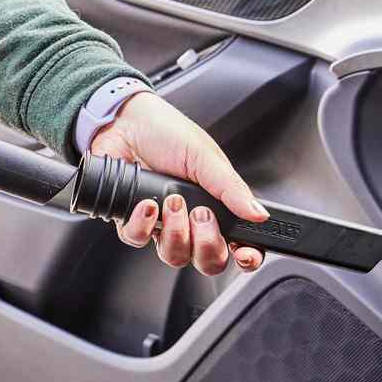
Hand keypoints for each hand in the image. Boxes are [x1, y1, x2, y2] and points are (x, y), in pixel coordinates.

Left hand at [90, 91, 266, 275]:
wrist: (123, 121)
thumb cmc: (166, 133)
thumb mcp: (205, 157)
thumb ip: (231, 188)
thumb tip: (258, 214)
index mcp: (216, 205)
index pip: (237, 242)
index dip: (245, 256)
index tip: (244, 254)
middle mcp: (190, 220)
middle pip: (207, 260)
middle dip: (207, 245)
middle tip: (201, 215)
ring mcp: (160, 223)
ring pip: (174, 255)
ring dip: (175, 232)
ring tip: (171, 202)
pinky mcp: (131, 220)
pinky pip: (138, 240)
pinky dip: (143, 224)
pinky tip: (147, 203)